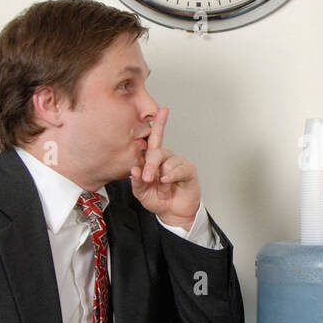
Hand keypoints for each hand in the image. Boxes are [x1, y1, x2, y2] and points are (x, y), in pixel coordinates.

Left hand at [130, 106, 200, 226]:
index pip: (154, 138)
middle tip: (148, 178)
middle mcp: (165, 158)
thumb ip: (136, 181)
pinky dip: (172, 176)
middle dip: (151, 165)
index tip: (163, 110)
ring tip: (162, 189)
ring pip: (168, 162)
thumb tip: (134, 170)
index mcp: (153, 160)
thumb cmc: (157, 200)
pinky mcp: (188, 170)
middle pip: (157, 151)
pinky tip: (168, 181)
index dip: (159, 123)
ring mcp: (177, 163)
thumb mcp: (141, 193)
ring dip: (162, 178)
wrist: (172, 213)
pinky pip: (180, 168)